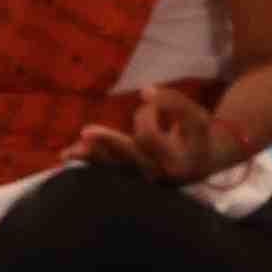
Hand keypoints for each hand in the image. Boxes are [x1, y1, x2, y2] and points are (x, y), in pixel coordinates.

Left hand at [76, 82, 220, 180]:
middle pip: (127, 159)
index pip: (151, 137)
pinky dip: (89, 162)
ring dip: (92, 157)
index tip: (147, 96)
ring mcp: (142, 180)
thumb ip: (174, 102)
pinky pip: (107, 170)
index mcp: (175, 164)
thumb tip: (144, 91)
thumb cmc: (198, 135)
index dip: (148, 113)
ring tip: (69, 151)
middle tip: (85, 132)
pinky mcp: (131, 178)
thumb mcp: (196, 116)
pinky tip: (67, 154)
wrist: (204, 161)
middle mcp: (156, 176)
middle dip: (108, 143)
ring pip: (113, 169)